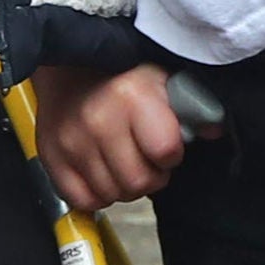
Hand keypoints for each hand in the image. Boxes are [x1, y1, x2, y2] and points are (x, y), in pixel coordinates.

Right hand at [32, 61, 188, 212]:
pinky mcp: (51, 157)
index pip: (166, 153)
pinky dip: (95, 193)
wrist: (67, 64)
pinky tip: (101, 172)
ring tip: (122, 161)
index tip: (166, 145)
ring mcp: (72, 143)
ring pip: (112, 195)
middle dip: (150, 175)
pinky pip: (82, 200)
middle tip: (145, 158)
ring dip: (122, 185)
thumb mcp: (162, 78)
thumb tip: (213, 129)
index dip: (171, 153)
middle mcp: (100, 122)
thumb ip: (191, 104)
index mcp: (133, 98)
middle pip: (139, 183)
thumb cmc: (119, 73)